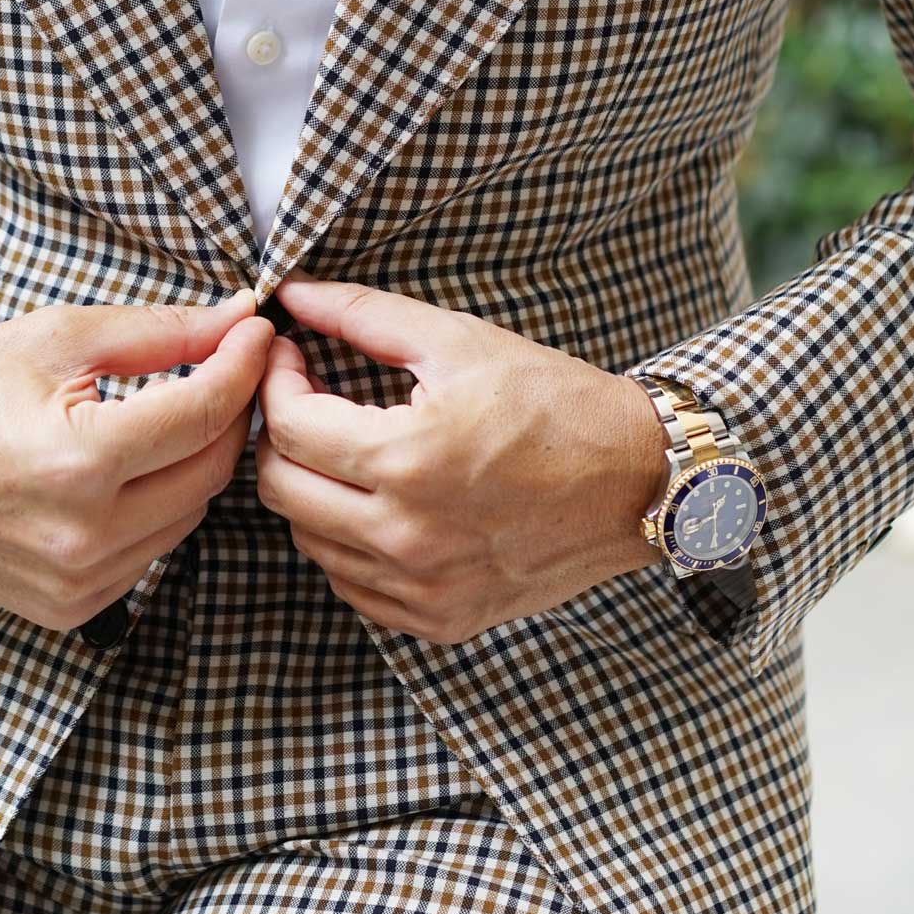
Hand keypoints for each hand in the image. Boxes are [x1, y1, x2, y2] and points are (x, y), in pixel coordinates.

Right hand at [0, 288, 271, 632]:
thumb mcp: (56, 338)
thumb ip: (159, 332)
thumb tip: (237, 318)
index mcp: (78, 462)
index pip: (204, 413)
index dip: (243, 365)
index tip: (256, 332)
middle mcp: (82, 536)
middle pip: (211, 470)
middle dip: (230, 413)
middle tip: (228, 366)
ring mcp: (76, 584)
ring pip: (190, 517)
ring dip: (198, 462)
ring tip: (179, 414)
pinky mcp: (69, 609)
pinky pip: (153, 554)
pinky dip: (161, 507)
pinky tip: (136, 469)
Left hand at [254, 274, 668, 643]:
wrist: (637, 482)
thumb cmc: (553, 403)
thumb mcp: (459, 341)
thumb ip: (363, 314)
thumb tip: (293, 294)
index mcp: (408, 459)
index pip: (289, 427)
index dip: (276, 383)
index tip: (292, 359)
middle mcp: (407, 535)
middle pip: (280, 489)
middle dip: (280, 436)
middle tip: (309, 402)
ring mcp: (422, 587)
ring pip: (309, 540)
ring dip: (311, 489)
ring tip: (347, 450)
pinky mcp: (438, 619)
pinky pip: (352, 585)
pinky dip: (346, 542)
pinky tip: (377, 503)